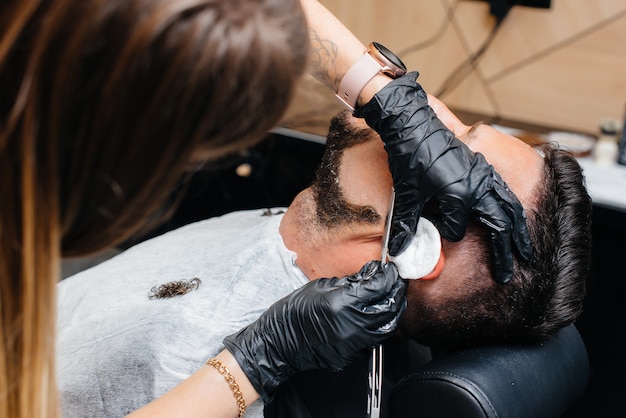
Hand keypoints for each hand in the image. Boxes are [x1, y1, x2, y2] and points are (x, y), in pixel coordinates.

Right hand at [222, 260, 405, 401]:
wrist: (280, 342)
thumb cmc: (295, 311)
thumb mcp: (321, 286)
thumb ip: (350, 282)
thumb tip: (371, 274)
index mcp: (342, 304)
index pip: (378, 287)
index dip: (388, 276)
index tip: (390, 269)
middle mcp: (352, 326)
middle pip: (389, 306)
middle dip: (396, 290)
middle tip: (395, 279)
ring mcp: (354, 344)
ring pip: (388, 326)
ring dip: (393, 309)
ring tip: (390, 296)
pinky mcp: (353, 355)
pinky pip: (375, 339)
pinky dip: (381, 325)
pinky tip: (377, 314)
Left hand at [355, 72, 531, 282]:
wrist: (413, 125)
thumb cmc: (409, 157)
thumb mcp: (407, 195)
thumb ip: (406, 225)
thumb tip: (398, 251)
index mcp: (458, 195)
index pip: (455, 230)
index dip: (443, 233)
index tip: (433, 231)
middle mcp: (477, 187)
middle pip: (499, 225)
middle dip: (505, 251)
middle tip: (508, 274)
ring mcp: (483, 176)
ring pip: (509, 208)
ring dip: (517, 231)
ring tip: (525, 251)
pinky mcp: (483, 167)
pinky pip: (505, 192)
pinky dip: (512, 208)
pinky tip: (514, 217)